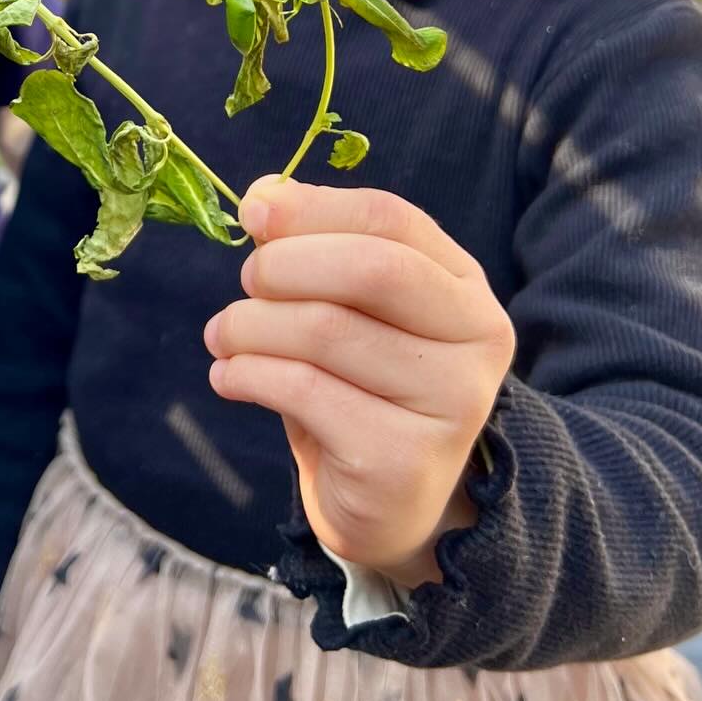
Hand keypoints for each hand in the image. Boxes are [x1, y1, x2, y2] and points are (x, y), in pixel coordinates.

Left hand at [204, 177, 514, 586]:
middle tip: (244, 286)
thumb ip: (314, 247)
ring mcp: (450, 403)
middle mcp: (477, 339)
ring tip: (224, 337)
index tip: (252, 211)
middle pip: (369, 269)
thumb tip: (262, 197)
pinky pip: (304, 392)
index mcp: (464, 285)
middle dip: (284, 266)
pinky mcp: (404, 460)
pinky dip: (248, 374)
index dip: (312, 208)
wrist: (392, 503)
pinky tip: (230, 378)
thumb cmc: (361, 386)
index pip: (389, 219)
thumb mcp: (348, 309)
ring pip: (325, 331)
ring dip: (249, 326)